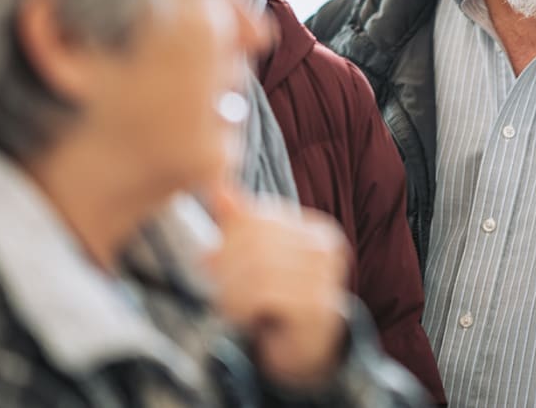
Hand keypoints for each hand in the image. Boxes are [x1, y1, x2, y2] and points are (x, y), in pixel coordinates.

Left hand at [204, 184, 350, 390]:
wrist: (305, 349)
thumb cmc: (279, 299)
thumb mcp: (259, 256)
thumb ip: (242, 223)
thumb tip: (219, 187)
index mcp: (315, 229)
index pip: (260, 217)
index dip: (227, 236)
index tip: (208, 259)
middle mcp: (326, 249)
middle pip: (257, 242)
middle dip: (225, 263)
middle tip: (210, 280)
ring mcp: (327, 278)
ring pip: (259, 269)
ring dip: (231, 288)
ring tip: (224, 301)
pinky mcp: (317, 307)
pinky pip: (265, 296)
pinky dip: (242, 306)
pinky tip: (240, 315)